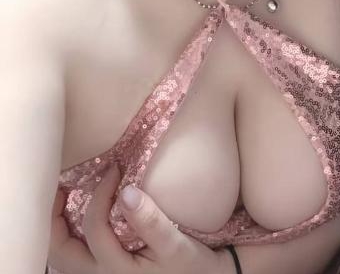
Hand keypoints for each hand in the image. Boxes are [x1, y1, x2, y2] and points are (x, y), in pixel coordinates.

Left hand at [48, 164, 231, 273]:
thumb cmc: (193, 266)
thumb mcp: (176, 245)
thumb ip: (150, 221)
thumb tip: (125, 191)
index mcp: (115, 270)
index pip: (93, 226)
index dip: (100, 193)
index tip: (115, 168)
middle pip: (60, 251)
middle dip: (54, 216)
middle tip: (61, 186)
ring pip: (62, 259)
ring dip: (58, 229)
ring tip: (64, 200)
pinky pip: (75, 261)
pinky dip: (70, 238)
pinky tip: (78, 220)